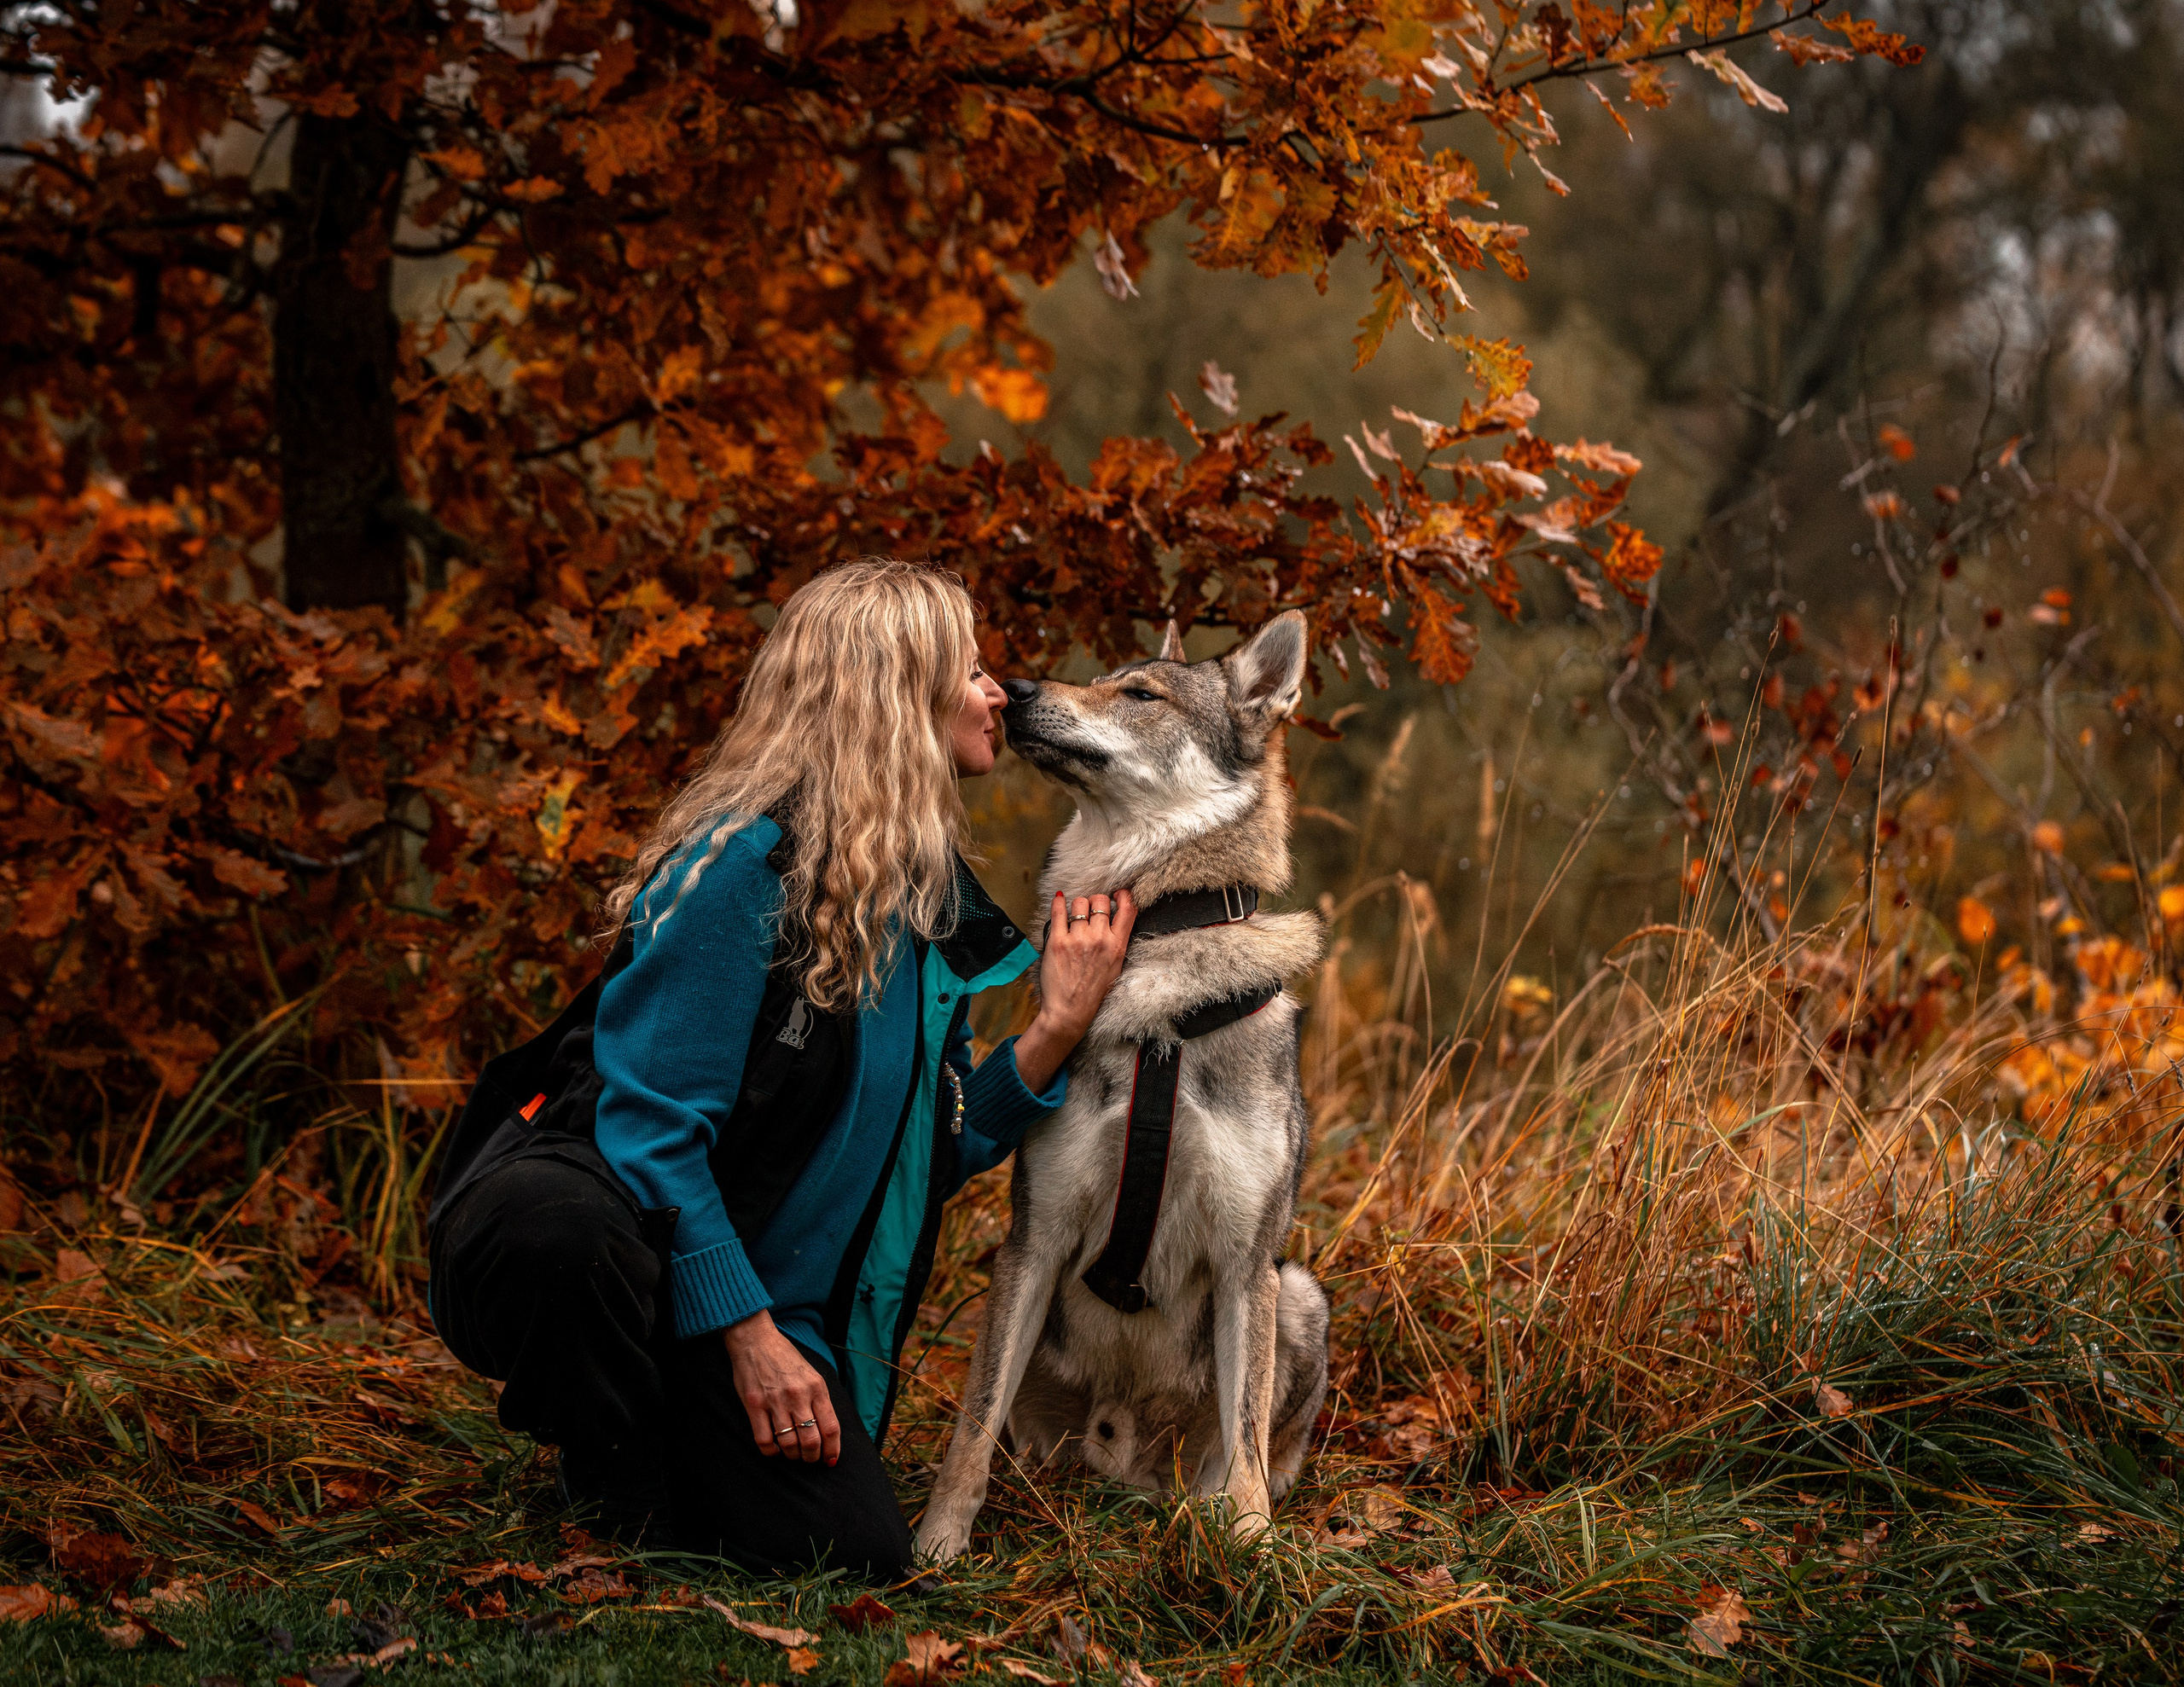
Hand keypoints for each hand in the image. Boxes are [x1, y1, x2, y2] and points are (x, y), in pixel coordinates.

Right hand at [723, 1310, 839, 1465]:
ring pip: (789, 1444)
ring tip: (793, 1454)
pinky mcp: (754, 1406)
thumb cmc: (785, 1358)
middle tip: (810, 1458)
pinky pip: (764, 1441)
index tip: (830, 1460)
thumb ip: (819, 1400)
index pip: (831, 1428)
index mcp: (816, 1387)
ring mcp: (775, 1401)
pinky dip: (771, 1452)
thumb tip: (827, 1431)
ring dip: (793, 1455)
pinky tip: (775, 1449)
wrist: (756, 1340)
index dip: (833, 1450)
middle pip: (811, 1441)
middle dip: (812, 1456)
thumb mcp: (811, 1374)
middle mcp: (798, 1395)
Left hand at [1012, 889, 1134, 1092]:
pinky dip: (1058, 903)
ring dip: (1077, 906)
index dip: (1123, 895)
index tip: (1117, 894)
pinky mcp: (1057, 941)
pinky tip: (1058, 900)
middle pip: (1100, 900)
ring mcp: (1078, 939)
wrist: (1070, 1011)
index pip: (1128, 909)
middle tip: (1091, 910)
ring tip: (1075, 916)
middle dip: (1096, 902)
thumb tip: (1115, 918)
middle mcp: (1099, 939)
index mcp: (1117, 946)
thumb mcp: (1116, 966)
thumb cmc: (1093, 991)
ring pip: (1079, 903)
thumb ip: (1117, 942)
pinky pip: (1058, 911)